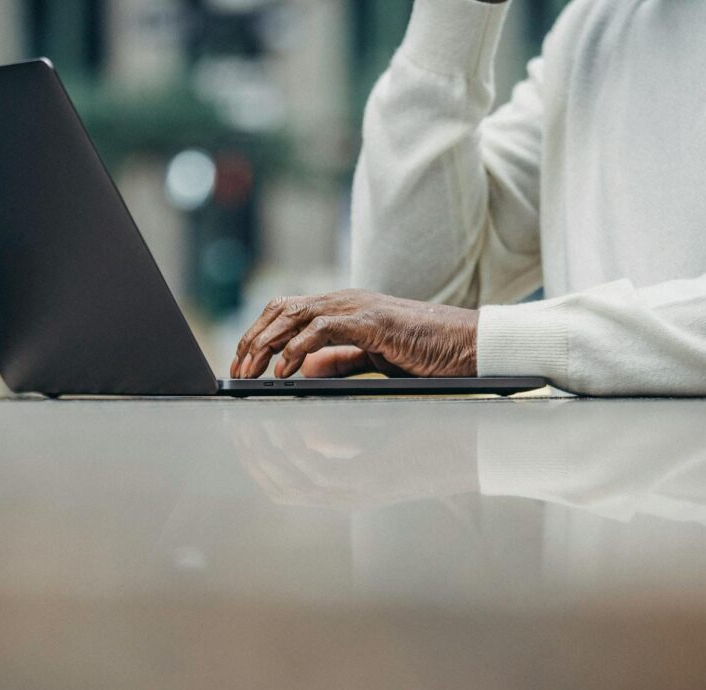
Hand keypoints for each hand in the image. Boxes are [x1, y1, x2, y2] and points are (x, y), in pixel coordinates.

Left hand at [230, 289, 477, 378]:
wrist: (469, 346)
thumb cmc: (427, 352)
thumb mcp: (373, 358)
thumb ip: (339, 360)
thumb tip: (303, 369)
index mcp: (344, 308)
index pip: (286, 310)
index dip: (259, 334)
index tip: (242, 362)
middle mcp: (346, 301)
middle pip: (281, 310)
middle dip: (252, 340)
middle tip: (237, 371)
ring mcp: (359, 307)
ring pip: (294, 315)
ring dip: (266, 345)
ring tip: (251, 372)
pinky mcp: (373, 321)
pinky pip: (323, 329)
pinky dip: (297, 351)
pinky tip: (285, 372)